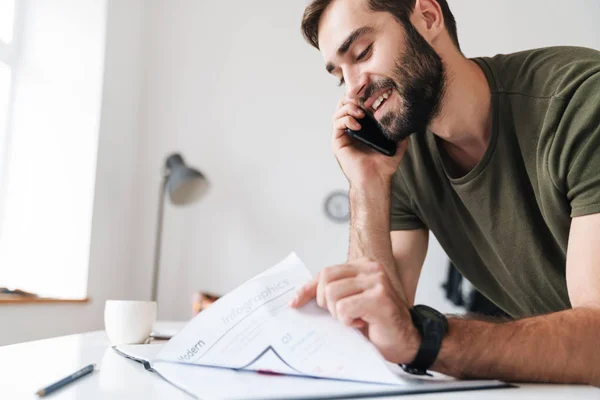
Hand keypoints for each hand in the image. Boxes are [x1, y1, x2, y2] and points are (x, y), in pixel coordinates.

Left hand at [289, 258, 419, 364]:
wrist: (407, 342)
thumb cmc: (378, 324)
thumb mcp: (350, 302)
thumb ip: (332, 293)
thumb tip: (297, 298)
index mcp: (363, 266)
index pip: (325, 272)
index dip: (308, 289)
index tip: (295, 302)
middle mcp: (371, 269)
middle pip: (326, 280)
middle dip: (326, 303)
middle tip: (342, 316)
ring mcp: (377, 281)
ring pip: (332, 295)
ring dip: (339, 314)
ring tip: (355, 319)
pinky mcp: (379, 298)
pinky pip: (344, 308)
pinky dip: (348, 321)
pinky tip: (363, 323)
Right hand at [332, 96, 407, 186]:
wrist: (376, 179)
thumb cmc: (385, 164)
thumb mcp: (397, 142)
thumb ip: (400, 128)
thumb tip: (407, 115)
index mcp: (364, 126)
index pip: (359, 104)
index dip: (363, 96)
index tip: (372, 93)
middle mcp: (352, 128)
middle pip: (345, 103)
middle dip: (353, 98)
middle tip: (363, 101)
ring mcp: (344, 134)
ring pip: (339, 111)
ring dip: (349, 107)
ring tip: (361, 113)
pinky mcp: (338, 141)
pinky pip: (337, 123)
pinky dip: (346, 119)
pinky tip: (357, 125)